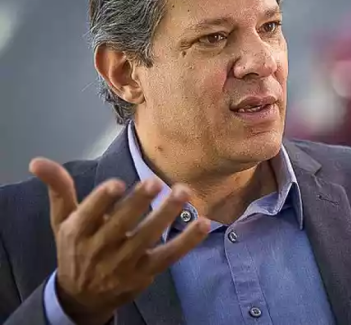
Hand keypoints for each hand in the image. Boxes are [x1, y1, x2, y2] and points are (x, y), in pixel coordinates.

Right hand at [29, 158, 209, 324]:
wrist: (82, 297)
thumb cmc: (76, 248)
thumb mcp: (62, 220)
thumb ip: (59, 189)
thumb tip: (37, 161)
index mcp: (77, 233)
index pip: (88, 215)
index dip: (102, 200)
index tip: (117, 183)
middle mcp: (98, 250)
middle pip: (121, 225)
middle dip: (138, 203)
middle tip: (155, 182)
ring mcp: (123, 264)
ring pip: (147, 238)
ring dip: (166, 215)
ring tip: (182, 192)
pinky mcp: (145, 273)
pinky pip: (169, 256)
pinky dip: (187, 241)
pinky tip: (203, 223)